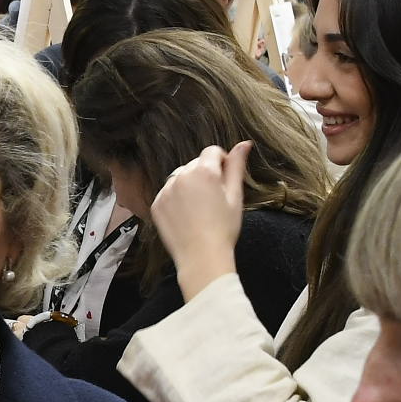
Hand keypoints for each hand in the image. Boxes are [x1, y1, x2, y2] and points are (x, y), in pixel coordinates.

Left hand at [147, 142, 249, 302]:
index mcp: (204, 172)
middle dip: (205, 174)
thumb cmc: (224, 229)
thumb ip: (237, 166)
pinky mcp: (156, 204)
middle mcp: (182, 176)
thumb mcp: (235, 196)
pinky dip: (176, 199)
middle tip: (212, 200)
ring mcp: (166, 190)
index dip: (221, 163)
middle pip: (195, 164)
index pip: (212, 151)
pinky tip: (186, 215)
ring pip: (180, 177)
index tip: (224, 181)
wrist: (202, 258)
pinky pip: (167, 192)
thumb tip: (245, 143)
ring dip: (189, 184)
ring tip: (199, 208)